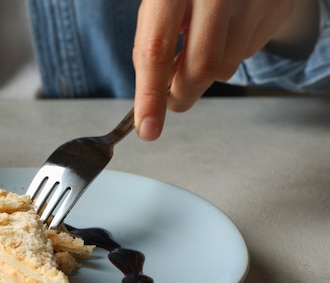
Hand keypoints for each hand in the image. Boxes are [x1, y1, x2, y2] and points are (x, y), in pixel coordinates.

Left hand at [132, 0, 295, 140]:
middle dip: (182, 94)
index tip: (148, 129)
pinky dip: (229, 54)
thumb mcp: (159, 7)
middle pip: (199, 68)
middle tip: (172, 98)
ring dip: (207, 71)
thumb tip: (153, 98)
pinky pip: (247, 55)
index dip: (150, 95)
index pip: (156, 50)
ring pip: (225, 68)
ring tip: (202, 41)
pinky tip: (226, 30)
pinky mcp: (276, 7)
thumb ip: (153, 47)